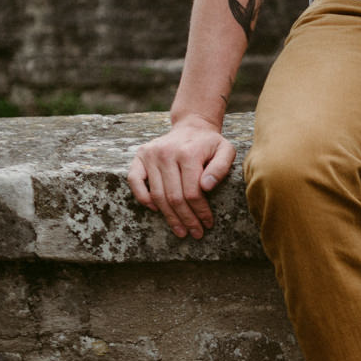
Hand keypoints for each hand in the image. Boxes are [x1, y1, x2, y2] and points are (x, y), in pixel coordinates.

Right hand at [127, 115, 233, 238]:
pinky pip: (134, 181)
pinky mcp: (140, 157)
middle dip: (186, 219)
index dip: (200, 212)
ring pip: (157, 195)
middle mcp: (166, 153)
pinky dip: (143, 198)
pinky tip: (156, 210)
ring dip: (169, 216)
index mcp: (188, 153)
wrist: (192, 127)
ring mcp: (151, 154)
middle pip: (174, 197)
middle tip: (195, 233)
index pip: (192, 192)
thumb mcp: (225, 151)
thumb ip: (221, 168)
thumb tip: (207, 186)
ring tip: (180, 230)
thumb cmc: (210, 144)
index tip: (207, 223)